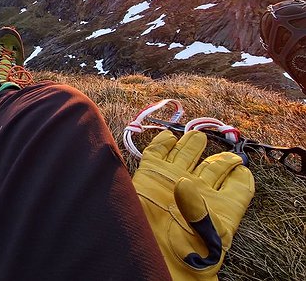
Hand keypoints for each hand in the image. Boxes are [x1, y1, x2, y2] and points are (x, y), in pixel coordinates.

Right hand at [132, 130, 254, 279]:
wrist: (153, 256)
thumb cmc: (187, 253)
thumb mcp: (208, 236)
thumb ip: (199, 209)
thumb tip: (185, 181)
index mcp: (221, 205)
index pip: (238, 185)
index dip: (241, 175)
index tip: (242, 168)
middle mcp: (198, 190)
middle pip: (213, 166)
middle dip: (221, 158)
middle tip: (226, 153)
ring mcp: (173, 179)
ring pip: (187, 153)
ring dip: (192, 143)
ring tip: (197, 136)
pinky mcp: (151, 173)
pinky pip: (157, 151)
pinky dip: (163, 142)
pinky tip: (170, 137)